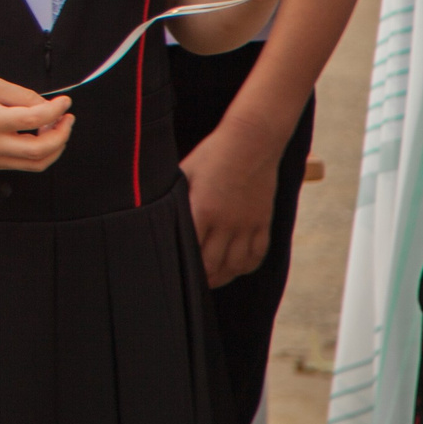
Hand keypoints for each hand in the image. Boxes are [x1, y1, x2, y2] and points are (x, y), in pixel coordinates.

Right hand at [0, 76, 71, 171]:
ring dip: (55, 148)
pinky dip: (41, 153)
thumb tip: (48, 108)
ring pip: (36, 164)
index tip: (65, 102)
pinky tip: (41, 137)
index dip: (55, 111)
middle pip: (40, 150)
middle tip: (67, 119)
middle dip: (61, 135)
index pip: (33, 120)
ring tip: (57, 129)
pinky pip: (25, 165)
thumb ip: (22, 95)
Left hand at [179, 117, 282, 285]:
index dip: (182, 264)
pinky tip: (236, 267)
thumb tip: (159, 213)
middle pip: (213, 265)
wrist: (252, 141)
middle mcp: (226, 222)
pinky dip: (246, 266)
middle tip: (192, 283)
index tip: (174, 271)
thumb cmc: (213, 153)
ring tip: (212, 279)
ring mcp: (247, 224)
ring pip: (236, 265)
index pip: (190, 250)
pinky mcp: (263, 221)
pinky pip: (258, 254)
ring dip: (223, 276)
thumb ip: (176, 197)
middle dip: (201, 278)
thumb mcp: (187, 172)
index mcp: (202, 209)